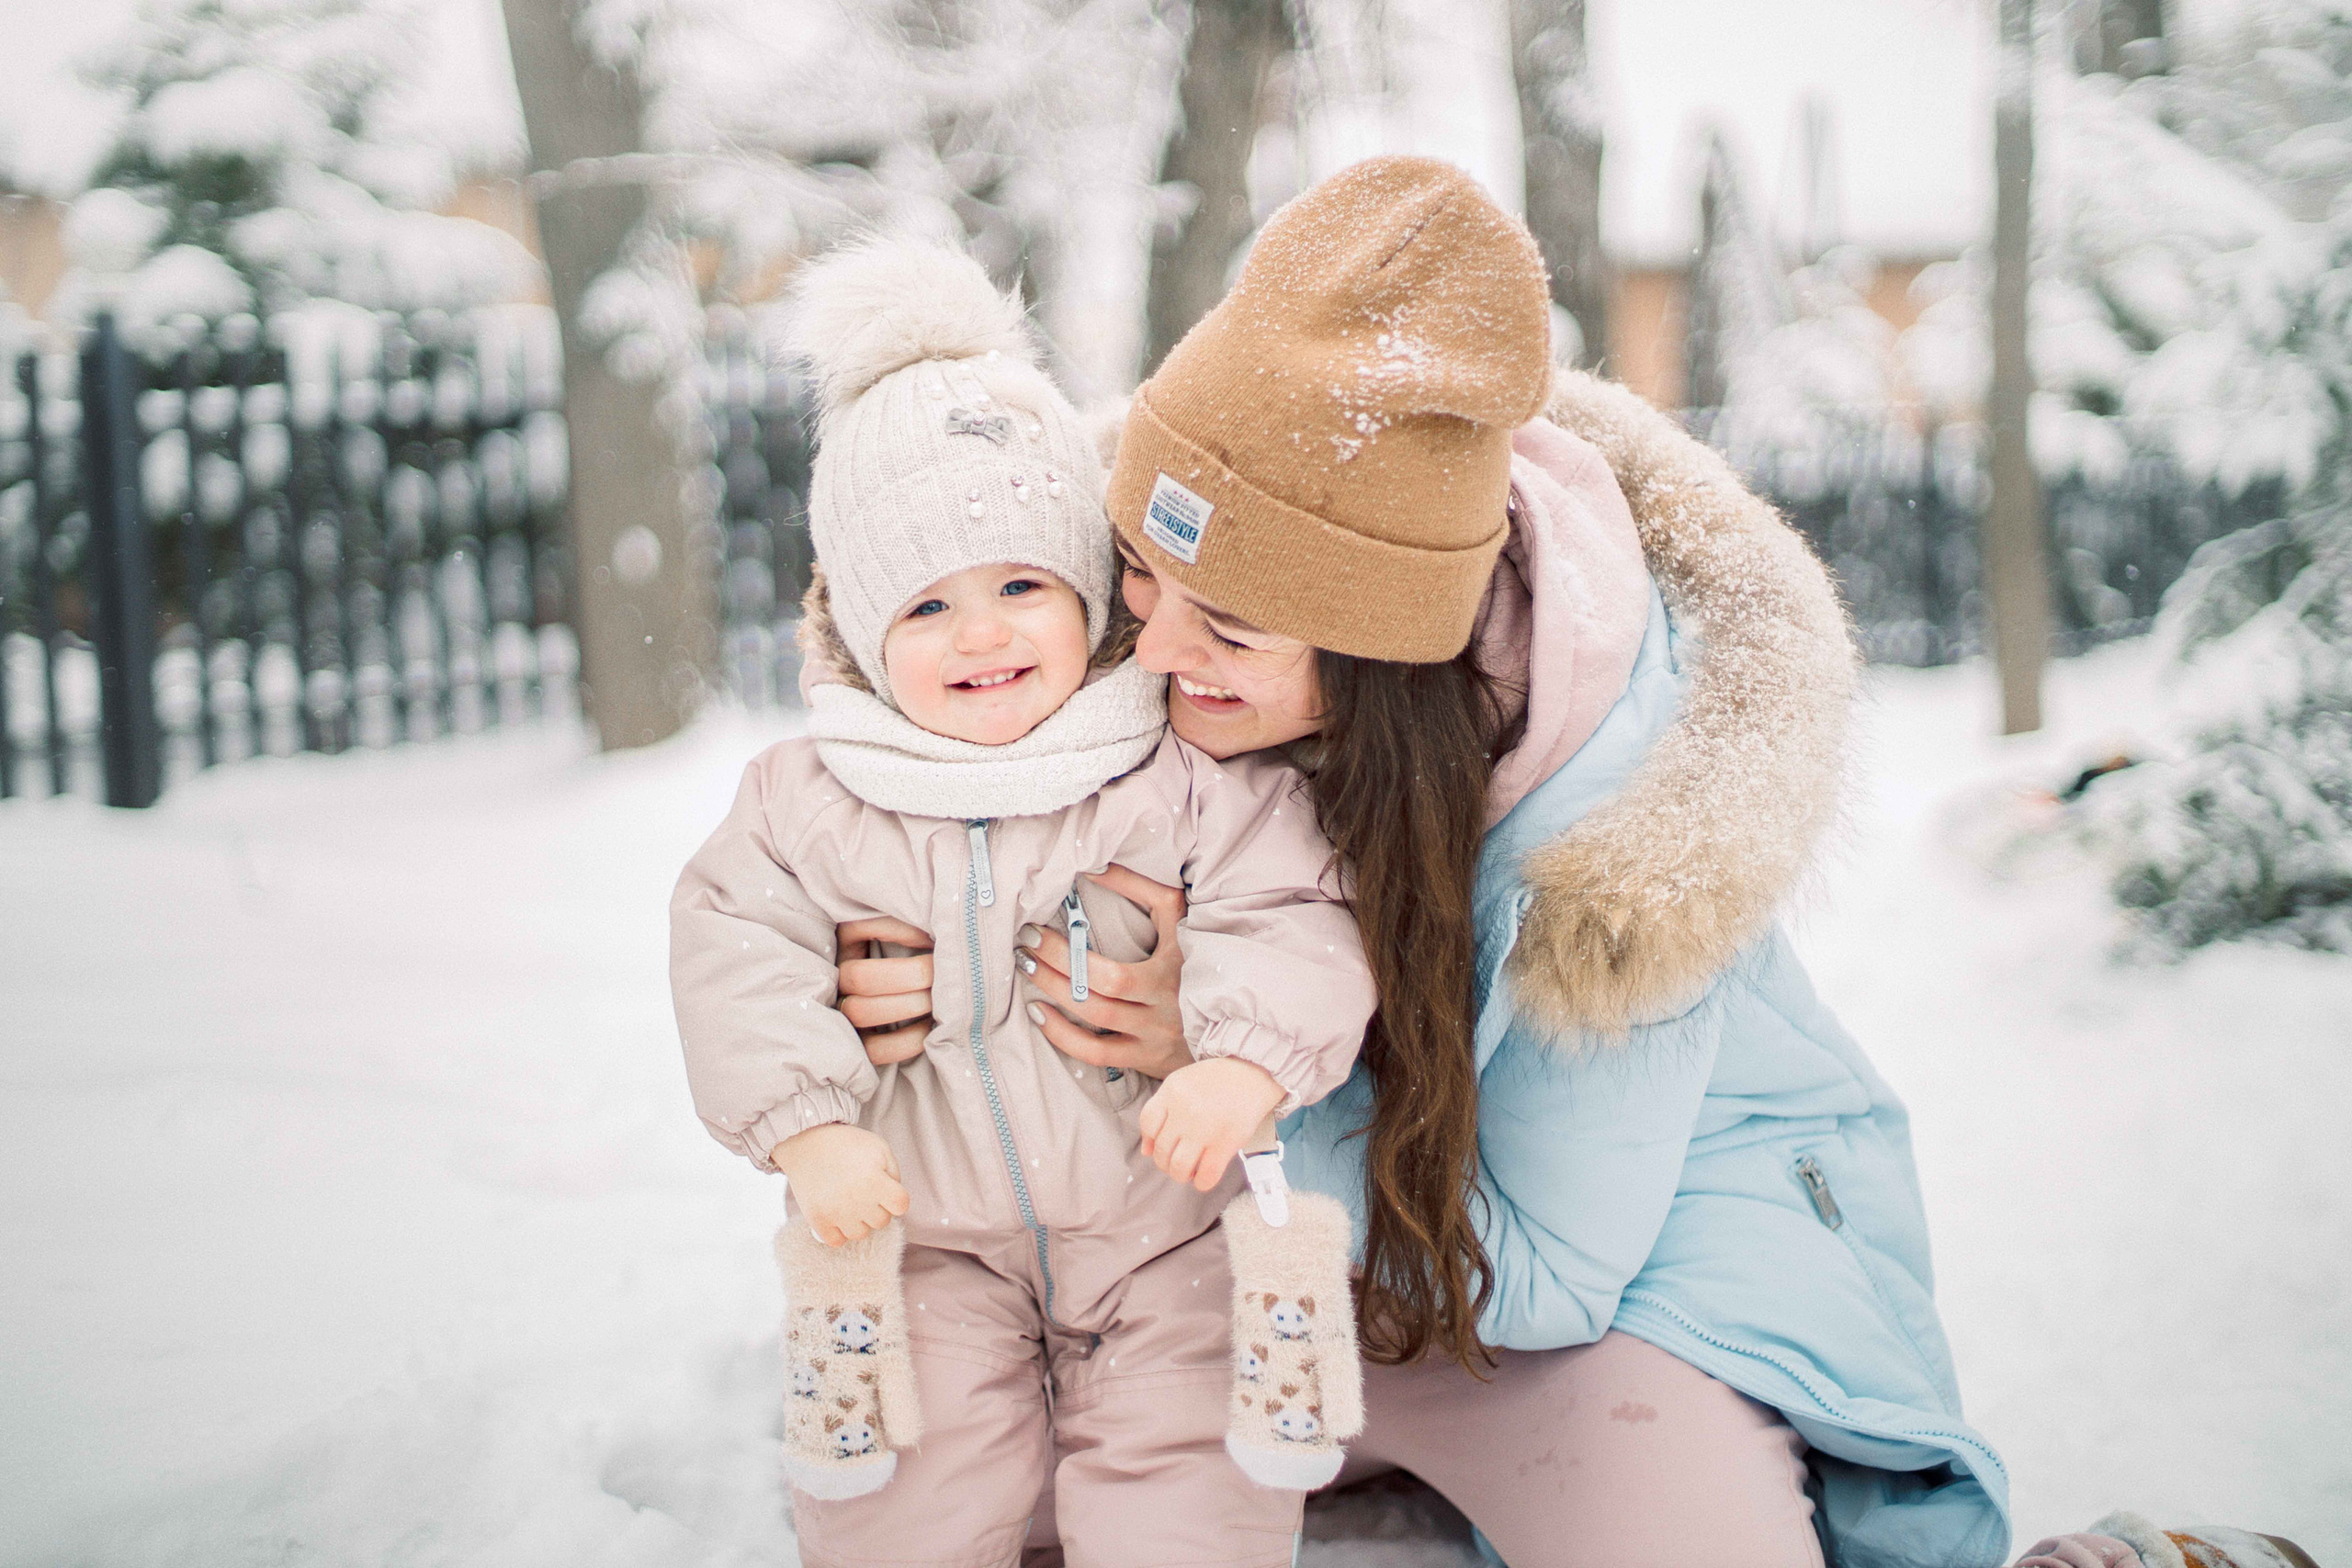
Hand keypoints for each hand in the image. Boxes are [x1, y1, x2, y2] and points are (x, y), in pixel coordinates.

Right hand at [770, 1123, 911, 1245]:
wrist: (806, 1142)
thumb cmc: (847, 1144)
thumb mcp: (879, 1148)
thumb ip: (894, 1174)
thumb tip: (896, 1202)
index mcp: (874, 1181)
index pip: (901, 1205)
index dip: (896, 1198)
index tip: (886, 1190)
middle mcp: (856, 1200)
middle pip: (881, 1222)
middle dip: (876, 1208)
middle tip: (863, 1192)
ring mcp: (836, 1213)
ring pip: (860, 1234)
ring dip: (858, 1221)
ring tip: (849, 1202)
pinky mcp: (817, 1220)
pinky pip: (837, 1241)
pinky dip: (838, 1232)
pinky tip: (836, 1214)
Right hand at [836, 916, 934, 1065]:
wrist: (912, 1002)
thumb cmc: (915, 961)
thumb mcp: (905, 935)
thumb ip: (914, 925)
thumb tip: (937, 932)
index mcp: (846, 945)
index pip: (857, 928)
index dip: (897, 931)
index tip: (931, 937)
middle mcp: (837, 981)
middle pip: (859, 977)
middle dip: (911, 975)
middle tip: (942, 973)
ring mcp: (843, 1016)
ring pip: (861, 1012)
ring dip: (909, 1005)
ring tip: (939, 1000)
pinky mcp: (859, 1048)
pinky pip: (876, 1050)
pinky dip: (907, 1041)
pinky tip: (931, 1027)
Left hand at [1018, 865, 1191, 1080]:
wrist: (1235, 1022)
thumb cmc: (1198, 960)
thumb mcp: (1180, 919)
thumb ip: (1143, 889)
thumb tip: (1094, 869)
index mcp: (1174, 967)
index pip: (1114, 968)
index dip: (1070, 952)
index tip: (1037, 927)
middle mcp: (1164, 1005)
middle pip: (1099, 989)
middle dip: (1055, 965)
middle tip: (1024, 944)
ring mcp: (1154, 1035)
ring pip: (1094, 1018)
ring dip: (1054, 992)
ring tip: (1027, 969)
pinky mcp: (1146, 1058)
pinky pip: (1095, 1054)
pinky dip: (1062, 1036)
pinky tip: (1040, 1014)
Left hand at [1138, 1057, 1284, 1191]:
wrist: (1252, 1074)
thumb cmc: (1215, 1080)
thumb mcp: (1181, 1084)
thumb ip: (1161, 1112)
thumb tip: (1146, 1150)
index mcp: (1172, 1091)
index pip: (1147, 1124)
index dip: (1150, 1140)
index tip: (1160, 1144)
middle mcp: (1185, 1110)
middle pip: (1161, 1150)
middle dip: (1165, 1162)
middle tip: (1175, 1161)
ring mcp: (1205, 1128)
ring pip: (1179, 1167)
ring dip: (1180, 1175)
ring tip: (1187, 1171)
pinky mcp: (1226, 1143)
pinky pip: (1206, 1175)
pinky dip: (1201, 1182)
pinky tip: (1202, 1177)